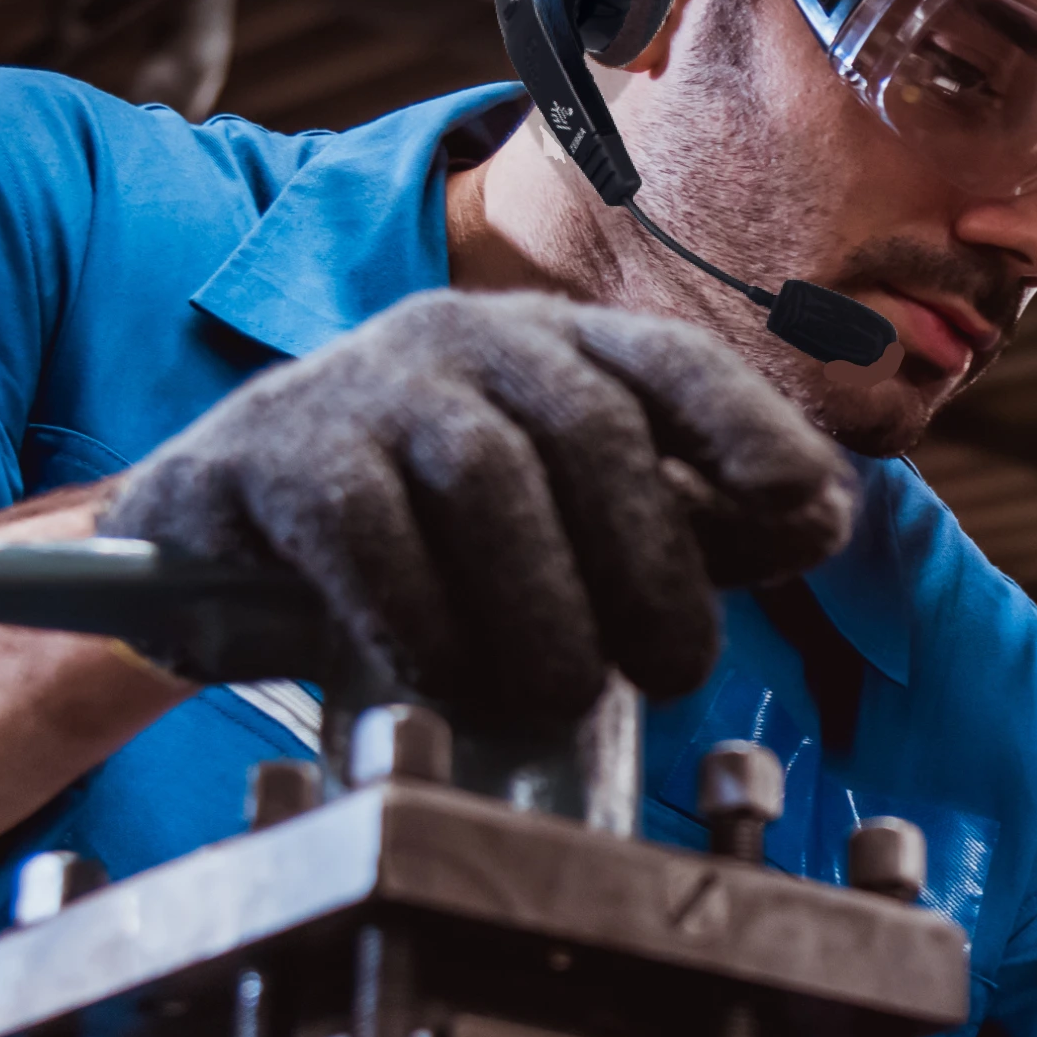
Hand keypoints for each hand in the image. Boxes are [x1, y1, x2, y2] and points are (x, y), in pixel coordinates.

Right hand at [105, 290, 852, 732]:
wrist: (212, 561)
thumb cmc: (423, 549)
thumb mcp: (567, 531)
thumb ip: (693, 525)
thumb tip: (824, 516)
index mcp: (552, 351)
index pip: (669, 363)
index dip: (750, 426)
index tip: (815, 506)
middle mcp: (462, 341)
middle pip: (592, 428)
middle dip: (653, 563)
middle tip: (678, 673)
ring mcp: (358, 384)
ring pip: (486, 474)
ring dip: (542, 606)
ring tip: (562, 695)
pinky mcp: (264, 453)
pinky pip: (363, 524)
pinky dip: (421, 614)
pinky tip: (445, 677)